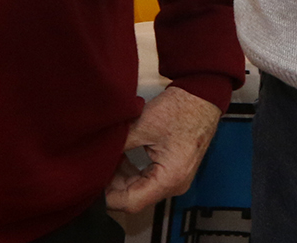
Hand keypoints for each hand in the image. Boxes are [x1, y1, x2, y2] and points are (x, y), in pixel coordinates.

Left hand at [105, 87, 221, 213]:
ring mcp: (175, 179)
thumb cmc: (179, 109)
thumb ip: (119, 144)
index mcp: (169, 179)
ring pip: (141, 188)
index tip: (92, 185)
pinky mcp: (174, 169)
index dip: (108, 196)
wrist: (203, 94)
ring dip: (122, 177)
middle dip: (113, 186)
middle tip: (95, 169)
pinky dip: (134, 170)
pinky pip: (149, 178)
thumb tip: (97, 156)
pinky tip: (120, 157)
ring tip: (105, 160)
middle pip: (136, 197)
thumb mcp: (143, 125)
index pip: (132, 202)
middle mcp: (174, 186)